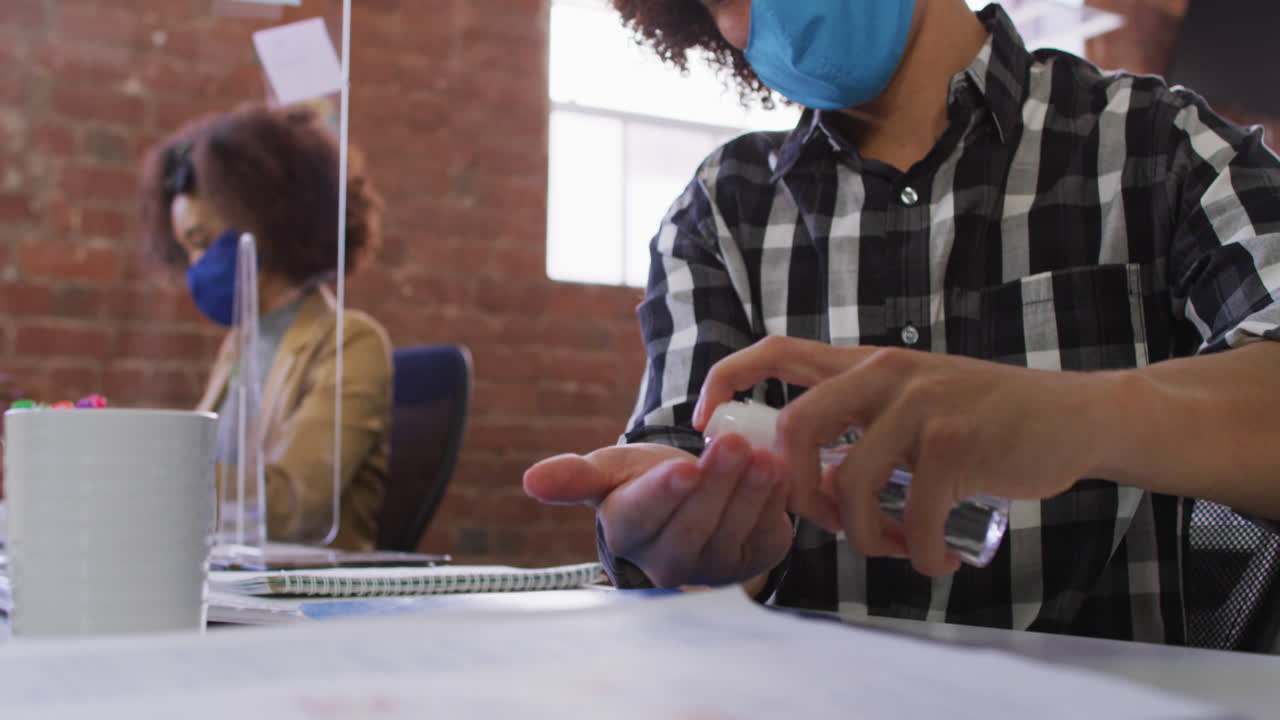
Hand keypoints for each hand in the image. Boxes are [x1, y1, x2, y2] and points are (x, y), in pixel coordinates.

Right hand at [523, 437, 792, 586]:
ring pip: (733, 531)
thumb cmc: (643, 480)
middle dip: (716, 484)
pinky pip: (766, 534)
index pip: (644, 515)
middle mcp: (668, 562)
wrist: (690, 495)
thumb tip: (530, 480)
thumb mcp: (610, 471)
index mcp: (627, 533)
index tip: (683, 467)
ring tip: (763, 456)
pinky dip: (775, 503)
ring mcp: (713, 567)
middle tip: (733, 444)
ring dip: (751, 493)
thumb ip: (574, 476)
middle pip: (694, 525)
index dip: (665, 493)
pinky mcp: (753, 560)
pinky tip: (779, 472)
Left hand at [694, 336, 1105, 575]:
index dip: (727, 380)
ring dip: (865, 538)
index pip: (776, 351)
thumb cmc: (988, 421)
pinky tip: (936, 562)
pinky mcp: (955, 443)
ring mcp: (919, 405)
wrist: (1074, 417)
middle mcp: (883, 374)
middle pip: (794, 430)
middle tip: (831, 524)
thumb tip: (815, 484)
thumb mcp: (916, 401)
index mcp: (866, 364)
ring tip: (900, 550)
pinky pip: (911, 516)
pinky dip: (919, 554)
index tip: (705, 423)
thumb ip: (865, 426)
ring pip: (849, 485)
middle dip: (796, 493)